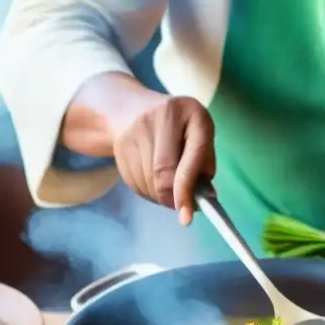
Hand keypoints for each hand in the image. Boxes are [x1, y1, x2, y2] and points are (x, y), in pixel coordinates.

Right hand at [112, 95, 214, 224]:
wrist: (134, 107)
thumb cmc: (180, 127)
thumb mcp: (200, 134)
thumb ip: (204, 164)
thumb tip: (201, 199)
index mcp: (190, 113)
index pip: (189, 158)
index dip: (186, 190)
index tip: (186, 216)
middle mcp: (160, 117)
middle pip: (162, 175)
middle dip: (171, 199)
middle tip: (181, 207)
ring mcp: (135, 130)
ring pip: (147, 183)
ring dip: (159, 196)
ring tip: (168, 187)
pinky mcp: (120, 146)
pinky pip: (134, 184)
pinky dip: (147, 192)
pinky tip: (152, 181)